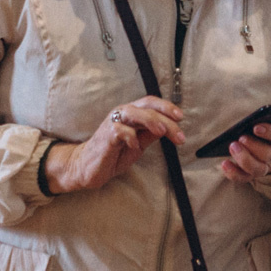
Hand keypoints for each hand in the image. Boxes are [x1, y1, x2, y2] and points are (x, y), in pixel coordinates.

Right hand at [45, 96, 183, 193]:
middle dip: (166, 118)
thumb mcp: (139, 144)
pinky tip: (135, 145)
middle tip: (179, 134)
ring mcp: (112, 124)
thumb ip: (151, 134)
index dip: (167, 107)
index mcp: (132, 114)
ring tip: (162, 131)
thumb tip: (170, 127)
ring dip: (150, 120)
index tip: (181, 118)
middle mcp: (122, 114)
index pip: (151, 103)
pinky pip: (118, 130)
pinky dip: (129, 136)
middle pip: (146, 106)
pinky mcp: (104, 136)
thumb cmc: (114, 153)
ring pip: (133, 112)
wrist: (88, 167)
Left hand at [219, 118, 270, 184]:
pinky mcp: (251, 174)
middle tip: (241, 138)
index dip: (269, 132)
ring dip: (244, 159)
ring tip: (232, 146)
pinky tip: (224, 163)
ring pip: (257, 169)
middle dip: (254, 146)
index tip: (256, 127)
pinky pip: (243, 178)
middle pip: (268, 155)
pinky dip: (233, 173)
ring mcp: (264, 167)